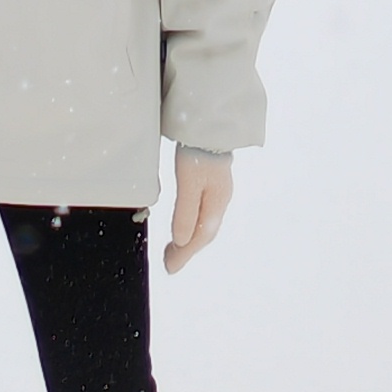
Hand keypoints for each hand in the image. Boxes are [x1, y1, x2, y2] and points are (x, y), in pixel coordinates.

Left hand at [161, 147, 230, 275]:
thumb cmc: (199, 151)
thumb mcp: (189, 183)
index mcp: (217, 202)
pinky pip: (204, 212)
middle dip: (187, 250)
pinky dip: (193, 224)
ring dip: (190, 238)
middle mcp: (220, 199)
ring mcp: (218, 190)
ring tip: (175, 249)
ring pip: (205, 223)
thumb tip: (181, 241)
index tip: (170, 268)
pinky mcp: (212, 180)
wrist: (210, 122)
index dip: (185, 254)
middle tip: (170, 262)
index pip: (201, 236)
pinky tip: (186, 223)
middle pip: (205, 232)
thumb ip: (186, 212)